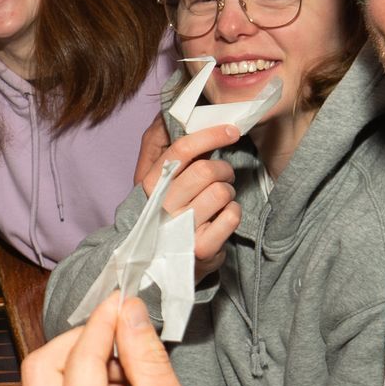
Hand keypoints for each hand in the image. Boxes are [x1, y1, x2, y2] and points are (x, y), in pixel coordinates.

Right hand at [139, 115, 240, 282]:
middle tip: (223, 175)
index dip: (210, 135)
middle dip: (222, 169)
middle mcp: (162, 206)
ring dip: (227, 192)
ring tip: (219, 200)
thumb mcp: (161, 184)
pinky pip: (232, 216)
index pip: (181, 150)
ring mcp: (180, 229)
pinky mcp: (200, 249)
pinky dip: (234, 213)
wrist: (159, 265)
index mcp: (150, 185)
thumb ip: (173, 155)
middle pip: (205, 170)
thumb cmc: (167, 215)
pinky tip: (223, 218)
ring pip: (222, 192)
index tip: (231, 131)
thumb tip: (191, 120)